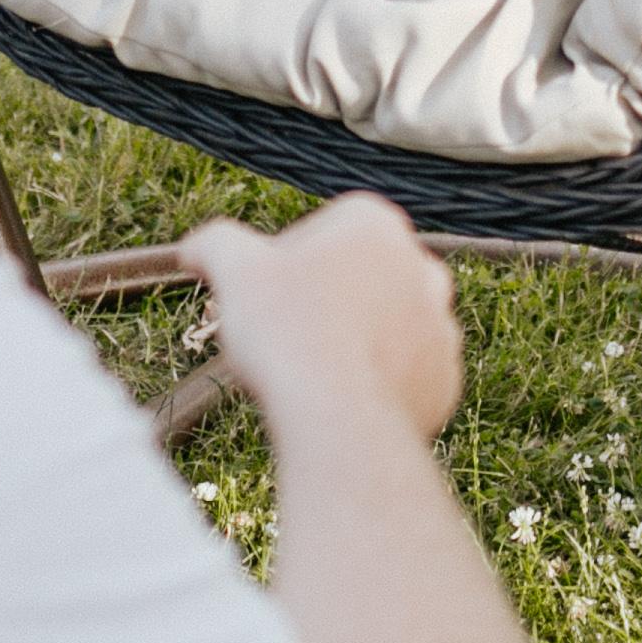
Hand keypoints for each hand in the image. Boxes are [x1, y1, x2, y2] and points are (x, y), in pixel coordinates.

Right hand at [190, 198, 460, 441]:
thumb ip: (214, 244)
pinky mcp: (446, 376)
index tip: (263, 299)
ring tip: (311, 371)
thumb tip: (195, 248)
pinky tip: (341, 399)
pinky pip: (403, 373)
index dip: (282, 267)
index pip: (320, 235)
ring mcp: (441, 324)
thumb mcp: (234, 271)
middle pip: (356, 279)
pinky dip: (375, 383)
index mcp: (375, 223)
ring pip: (382, 326)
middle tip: (283, 336)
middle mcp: (422, 266)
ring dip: (352, 341)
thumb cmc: (287, 333)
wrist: (340, 420)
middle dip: (323, 301)